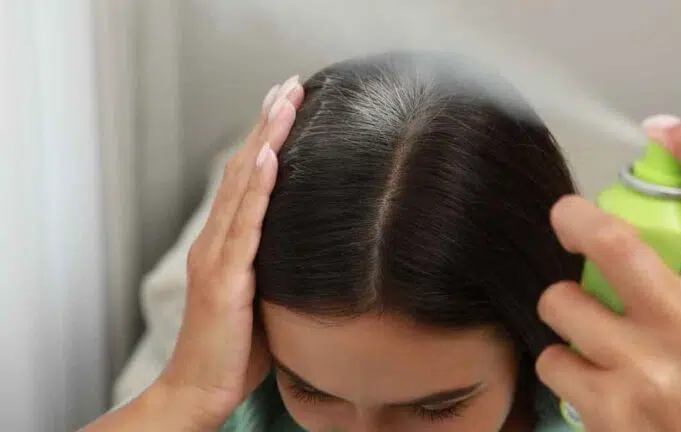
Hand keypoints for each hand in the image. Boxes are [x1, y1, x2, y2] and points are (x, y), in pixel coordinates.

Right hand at [157, 75, 303, 426]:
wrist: (200, 389)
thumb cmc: (235, 348)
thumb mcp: (262, 297)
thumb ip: (275, 266)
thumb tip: (312, 249)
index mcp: (225, 244)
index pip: (247, 180)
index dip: (265, 140)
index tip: (284, 106)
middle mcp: (216, 241)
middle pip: (244, 170)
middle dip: (266, 125)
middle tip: (288, 86)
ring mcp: (218, 257)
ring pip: (244, 186)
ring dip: (265, 140)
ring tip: (284, 102)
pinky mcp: (225, 278)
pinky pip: (245, 225)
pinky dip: (258, 188)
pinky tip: (270, 157)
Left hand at [536, 118, 680, 430]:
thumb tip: (680, 230)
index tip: (665, 129)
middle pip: (616, 241)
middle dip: (574, 218)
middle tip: (565, 216)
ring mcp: (650, 368)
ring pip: (564, 302)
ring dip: (560, 306)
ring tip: (580, 326)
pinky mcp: (611, 406)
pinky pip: (553, 358)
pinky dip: (558, 361)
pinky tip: (584, 378)